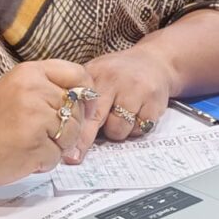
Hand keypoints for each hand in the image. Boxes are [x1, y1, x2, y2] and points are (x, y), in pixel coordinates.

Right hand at [0, 60, 93, 185]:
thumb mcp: (14, 88)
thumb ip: (46, 88)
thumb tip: (85, 98)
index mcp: (31, 73)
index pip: (79, 75)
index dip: (86, 94)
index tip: (83, 107)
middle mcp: (36, 91)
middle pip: (77, 110)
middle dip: (67, 127)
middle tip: (42, 133)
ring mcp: (35, 119)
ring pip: (71, 135)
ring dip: (56, 146)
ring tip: (31, 144)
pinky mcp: (34, 146)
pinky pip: (57, 156)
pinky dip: (44, 161)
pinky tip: (24, 155)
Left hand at [73, 44, 178, 159]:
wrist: (155, 62)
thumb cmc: (119, 73)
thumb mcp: (97, 73)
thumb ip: (82, 95)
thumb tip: (65, 126)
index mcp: (97, 73)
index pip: (80, 104)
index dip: (72, 128)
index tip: (63, 149)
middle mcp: (115, 80)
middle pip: (96, 118)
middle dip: (85, 140)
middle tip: (76, 156)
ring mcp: (136, 91)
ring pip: (118, 130)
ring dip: (117, 131)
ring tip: (120, 116)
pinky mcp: (154, 103)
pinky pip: (138, 130)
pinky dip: (134, 129)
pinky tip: (136, 115)